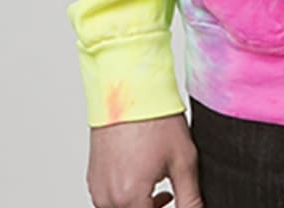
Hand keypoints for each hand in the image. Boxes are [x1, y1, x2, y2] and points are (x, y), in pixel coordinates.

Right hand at [84, 112, 202, 207]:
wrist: (129, 87)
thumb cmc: (154, 117)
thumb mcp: (183, 160)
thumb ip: (190, 198)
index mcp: (130, 197)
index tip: (176, 200)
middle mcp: (108, 198)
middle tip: (171, 195)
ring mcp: (98, 188)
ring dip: (140, 206)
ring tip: (161, 187)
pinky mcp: (93, 178)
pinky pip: (109, 200)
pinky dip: (127, 196)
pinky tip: (143, 177)